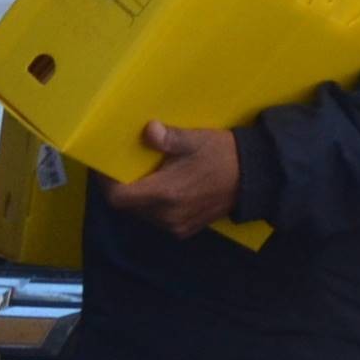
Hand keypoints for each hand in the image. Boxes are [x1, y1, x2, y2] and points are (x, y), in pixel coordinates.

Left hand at [105, 121, 238, 238]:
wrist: (255, 178)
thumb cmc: (222, 155)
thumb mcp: (195, 140)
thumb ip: (168, 138)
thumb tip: (148, 130)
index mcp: (165, 194)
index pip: (118, 197)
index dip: (105, 182)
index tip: (104, 165)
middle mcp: (166, 216)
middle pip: (128, 206)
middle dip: (121, 187)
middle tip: (122, 165)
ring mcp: (176, 226)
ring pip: (142, 213)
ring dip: (137, 196)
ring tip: (141, 174)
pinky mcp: (186, 229)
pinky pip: (158, 219)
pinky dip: (152, 204)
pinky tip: (161, 186)